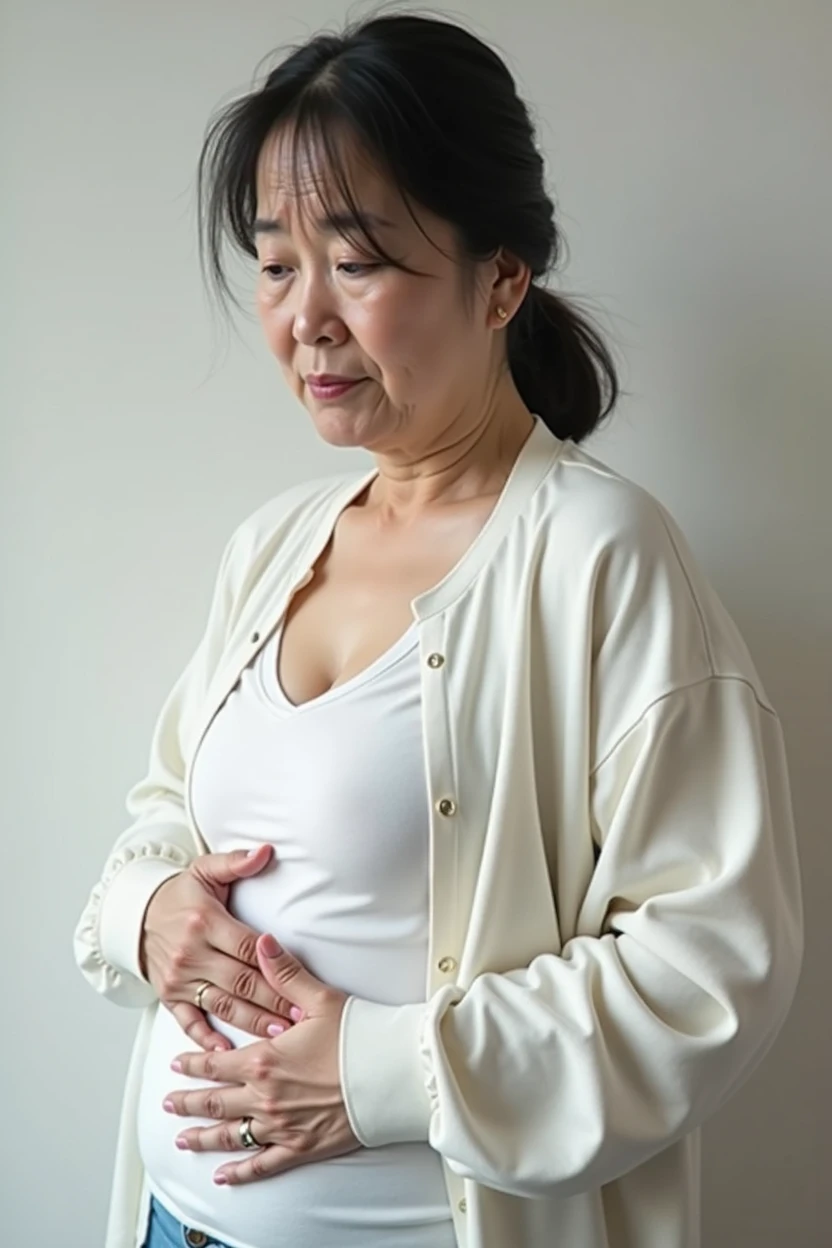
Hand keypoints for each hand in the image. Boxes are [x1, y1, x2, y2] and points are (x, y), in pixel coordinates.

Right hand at [141, 845, 297, 1050]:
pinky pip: (188, 1021)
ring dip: (251, 1021)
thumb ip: (236, 861)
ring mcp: (179, 978)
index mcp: (205, 922)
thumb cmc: (179, 894)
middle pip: (240, 981)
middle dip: (273, 1000)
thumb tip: (266, 851)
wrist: (136, 914)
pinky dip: (206, 1037)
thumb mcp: (205, 870)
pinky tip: (226, 1049)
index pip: (247, 948)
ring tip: (279, 1033)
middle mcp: (191, 953)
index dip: (275, 966)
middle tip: (300, 1016)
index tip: (299, 980)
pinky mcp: (169, 995)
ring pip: (222, 1004)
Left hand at [162, 933, 358, 1184]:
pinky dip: (240, 1172)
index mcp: (265, 1060)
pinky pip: (262, 1164)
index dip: (192, 1065)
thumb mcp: (319, 997)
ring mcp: (282, 1126)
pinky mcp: (302, 1147)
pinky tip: (224, 1175)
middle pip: (214, 1102)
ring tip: (183, 1140)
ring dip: (203, 1138)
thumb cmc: (360, 1034)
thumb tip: (261, 942)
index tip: (175, 1065)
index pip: (215, 1064)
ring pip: (231, 1136)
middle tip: (169, 1103)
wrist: (394, 1073)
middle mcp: (266, 1097)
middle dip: (188, 1102)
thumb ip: (284, 973)